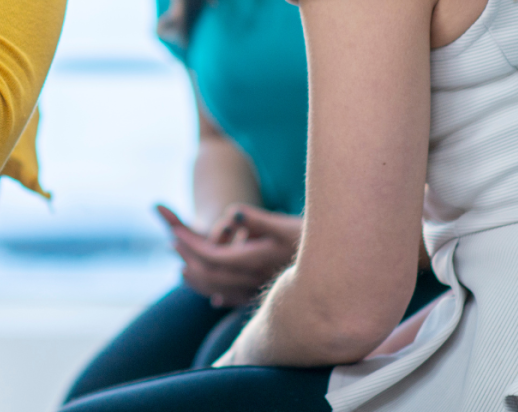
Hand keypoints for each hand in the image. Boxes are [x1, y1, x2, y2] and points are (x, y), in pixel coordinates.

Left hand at [156, 202, 301, 307]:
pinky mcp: (267, 296)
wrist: (344, 266)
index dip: (191, 243)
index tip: (174, 232)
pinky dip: (220, 296)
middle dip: (189, 255)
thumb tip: (230, 216)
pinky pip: (238, 301)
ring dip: (198, 278)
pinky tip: (215, 300)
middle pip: (211, 273)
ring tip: (182, 265)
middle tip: (173, 238)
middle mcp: (255, 281)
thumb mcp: (285, 224)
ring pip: (220, 290)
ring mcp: (260, 291)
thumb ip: (254, 219)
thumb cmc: (313, 239)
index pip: (213, 256)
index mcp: (255, 261)